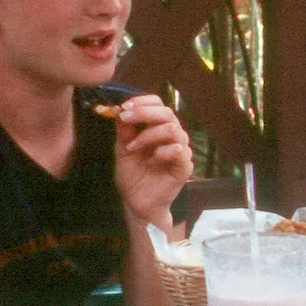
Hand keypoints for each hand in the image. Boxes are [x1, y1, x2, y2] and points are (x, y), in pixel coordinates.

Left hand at [112, 94, 191, 226]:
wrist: (137, 203)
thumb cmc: (133, 175)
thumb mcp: (123, 149)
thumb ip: (124, 130)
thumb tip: (120, 108)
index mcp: (158, 128)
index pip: (158, 104)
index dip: (142, 102)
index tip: (124, 107)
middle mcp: (173, 136)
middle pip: (167, 112)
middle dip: (144, 113)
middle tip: (125, 118)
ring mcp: (181, 151)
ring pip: (173, 129)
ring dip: (148, 135)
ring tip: (132, 147)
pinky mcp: (185, 167)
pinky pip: (179, 150)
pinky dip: (162, 151)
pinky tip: (151, 160)